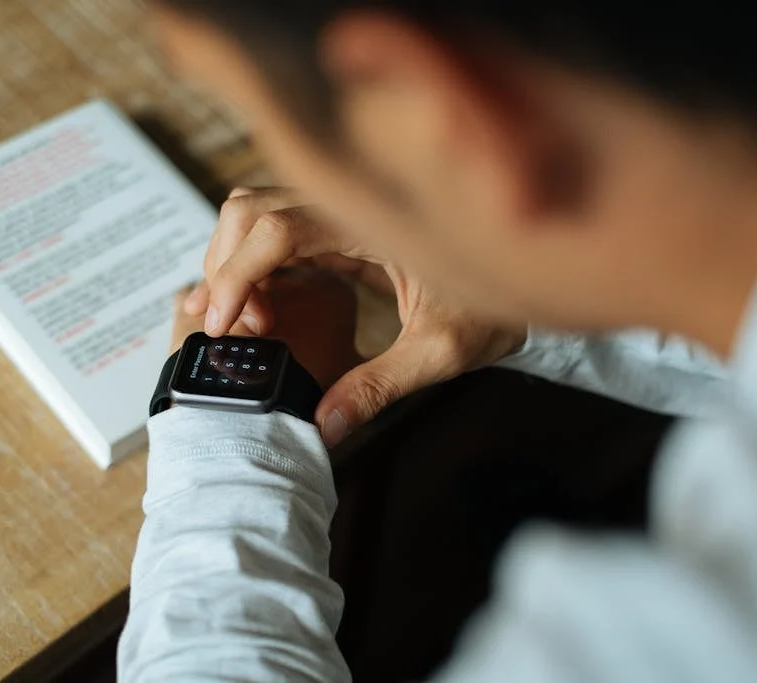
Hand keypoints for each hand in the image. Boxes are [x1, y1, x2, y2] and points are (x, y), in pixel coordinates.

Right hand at [186, 187, 525, 446]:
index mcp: (372, 218)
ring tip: (245, 320)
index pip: (276, 229)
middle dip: (225, 265)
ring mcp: (345, 211)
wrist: (534, 269)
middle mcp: (350, 202)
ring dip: (235, 260)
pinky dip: (255, 264)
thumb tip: (325, 426)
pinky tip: (256, 307)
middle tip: (234, 329)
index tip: (222, 326)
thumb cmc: (498, 301)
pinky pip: (282, 232)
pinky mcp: (345, 228)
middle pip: (251, 209)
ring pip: (258, 213)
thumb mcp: (443, 350)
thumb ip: (381, 385)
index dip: (237, 275)